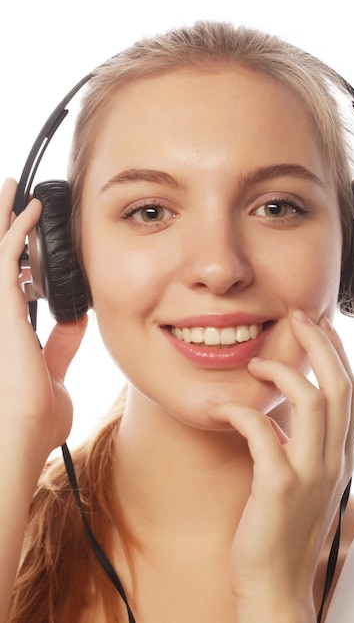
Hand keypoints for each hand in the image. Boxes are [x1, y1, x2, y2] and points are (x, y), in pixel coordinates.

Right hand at [0, 178, 86, 462]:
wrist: (24, 434)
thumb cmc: (34, 416)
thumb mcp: (56, 371)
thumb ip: (63, 343)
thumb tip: (77, 318)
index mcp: (12, 328)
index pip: (13, 281)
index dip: (18, 253)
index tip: (31, 233)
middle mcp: (1, 315)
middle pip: (1, 260)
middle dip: (5, 226)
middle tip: (13, 198)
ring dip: (6, 217)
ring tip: (14, 189)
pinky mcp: (2, 308)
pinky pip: (5, 257)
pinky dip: (17, 230)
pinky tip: (29, 209)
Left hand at [208, 309, 353, 620]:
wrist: (275, 584)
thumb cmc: (282, 528)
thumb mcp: (303, 480)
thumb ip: (301, 445)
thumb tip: (284, 413)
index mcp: (339, 454)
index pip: (347, 390)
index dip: (334, 352)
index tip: (317, 324)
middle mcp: (333, 460)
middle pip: (339, 386)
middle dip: (319, 344)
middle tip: (297, 316)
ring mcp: (309, 474)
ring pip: (313, 402)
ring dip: (284, 371)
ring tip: (259, 360)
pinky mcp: (277, 488)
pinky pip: (262, 434)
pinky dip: (241, 412)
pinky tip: (222, 407)